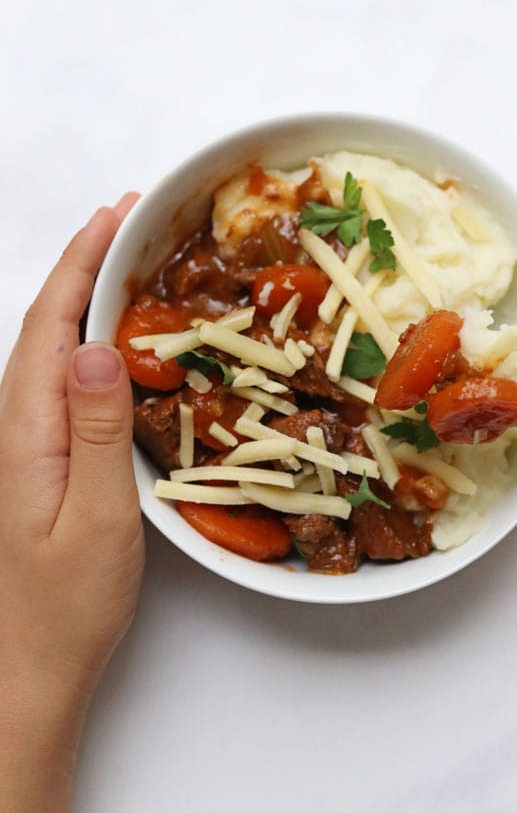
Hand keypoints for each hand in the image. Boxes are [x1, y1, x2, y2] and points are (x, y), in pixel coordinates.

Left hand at [0, 195, 144, 812]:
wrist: (28, 667)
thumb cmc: (63, 606)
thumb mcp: (94, 519)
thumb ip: (95, 432)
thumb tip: (97, 348)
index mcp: (26, 429)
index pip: (50, 324)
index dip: (81, 263)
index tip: (115, 216)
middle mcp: (18, 424)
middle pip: (47, 323)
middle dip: (84, 263)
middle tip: (130, 221)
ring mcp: (27, 440)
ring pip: (53, 346)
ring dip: (85, 294)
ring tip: (126, 260)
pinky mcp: (42, 457)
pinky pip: (64, 377)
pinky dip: (88, 337)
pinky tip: (115, 337)